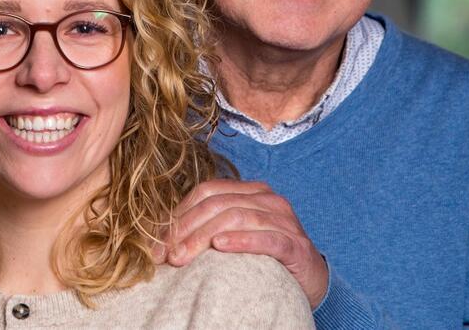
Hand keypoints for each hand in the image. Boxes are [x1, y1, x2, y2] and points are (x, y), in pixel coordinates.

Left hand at [164, 178, 328, 308]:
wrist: (311, 277)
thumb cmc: (265, 254)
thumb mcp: (234, 233)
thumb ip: (206, 226)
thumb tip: (161, 238)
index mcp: (249, 190)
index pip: (206, 192)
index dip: (178, 214)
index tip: (158, 242)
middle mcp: (267, 199)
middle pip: (217, 204)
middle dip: (186, 229)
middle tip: (166, 254)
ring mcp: (283, 220)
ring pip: (236, 217)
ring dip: (204, 237)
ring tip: (183, 255)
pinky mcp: (296, 245)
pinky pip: (266, 238)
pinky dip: (241, 240)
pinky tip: (221, 246)